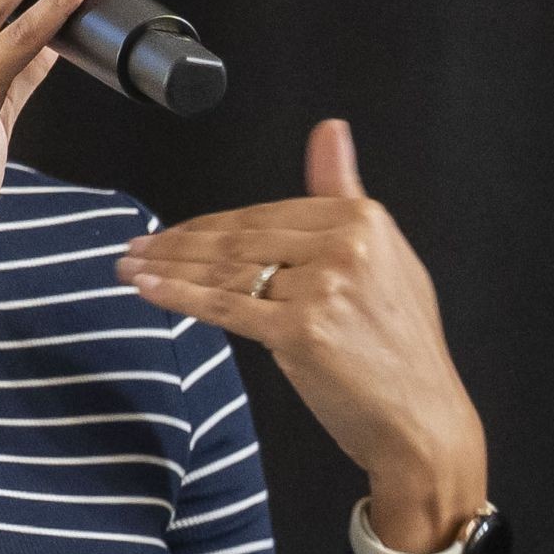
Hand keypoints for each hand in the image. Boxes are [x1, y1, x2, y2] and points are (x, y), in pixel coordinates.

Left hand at [119, 118, 492, 551]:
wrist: (422, 423)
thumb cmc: (402, 349)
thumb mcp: (387, 259)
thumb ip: (345, 194)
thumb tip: (329, 130)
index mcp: (365, 220)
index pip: (267, 215)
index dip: (210, 224)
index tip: (171, 232)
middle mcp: (346, 246)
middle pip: (241, 239)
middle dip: (178, 244)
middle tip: (136, 248)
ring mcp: (323, 288)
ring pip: (227, 270)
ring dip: (167, 267)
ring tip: (130, 267)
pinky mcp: (300, 331)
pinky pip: (225, 307)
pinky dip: (178, 297)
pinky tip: (146, 288)